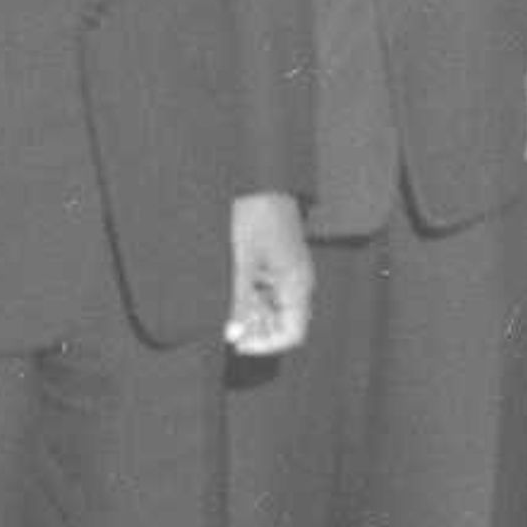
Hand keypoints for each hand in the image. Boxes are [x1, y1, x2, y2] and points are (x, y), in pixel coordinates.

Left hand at [227, 192, 313, 355]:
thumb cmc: (256, 217)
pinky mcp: (278, 265)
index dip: (266, 345)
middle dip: (257, 330)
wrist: (261, 180)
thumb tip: (233, 336)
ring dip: (252, 315)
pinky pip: (268, 293)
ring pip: (274, 310)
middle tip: (228, 326)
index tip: (238, 342)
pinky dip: (251, 299)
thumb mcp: (243, 263)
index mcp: (297, 284)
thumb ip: (240, 302)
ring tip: (228, 307)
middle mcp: (298, 283)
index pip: (293, 334)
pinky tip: (233, 292)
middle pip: (284, 324)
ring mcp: (289, 274)